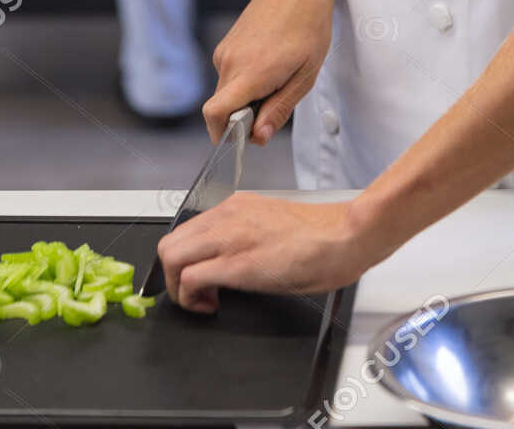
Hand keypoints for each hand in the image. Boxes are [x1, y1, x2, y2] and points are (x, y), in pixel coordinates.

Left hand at [156, 193, 377, 311]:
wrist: (343, 236)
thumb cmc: (320, 235)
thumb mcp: (272, 226)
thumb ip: (246, 234)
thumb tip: (229, 258)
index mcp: (236, 207)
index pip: (186, 231)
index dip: (184, 261)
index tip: (197, 279)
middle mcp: (227, 216)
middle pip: (169, 244)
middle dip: (172, 276)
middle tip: (196, 295)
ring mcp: (229, 237)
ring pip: (171, 258)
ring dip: (178, 288)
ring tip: (204, 301)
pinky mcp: (236, 263)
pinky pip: (190, 278)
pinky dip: (191, 298)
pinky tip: (212, 306)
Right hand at [203, 0, 334, 148]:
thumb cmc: (308, 24)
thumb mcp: (305, 75)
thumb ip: (280, 109)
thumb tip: (259, 138)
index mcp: (250, 72)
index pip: (215, 114)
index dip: (223, 135)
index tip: (244, 138)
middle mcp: (229, 63)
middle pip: (223, 108)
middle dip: (244, 117)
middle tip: (277, 100)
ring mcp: (225, 51)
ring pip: (227, 91)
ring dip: (247, 96)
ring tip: (278, 74)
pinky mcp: (226, 44)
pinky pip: (229, 75)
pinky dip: (245, 79)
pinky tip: (270, 62)